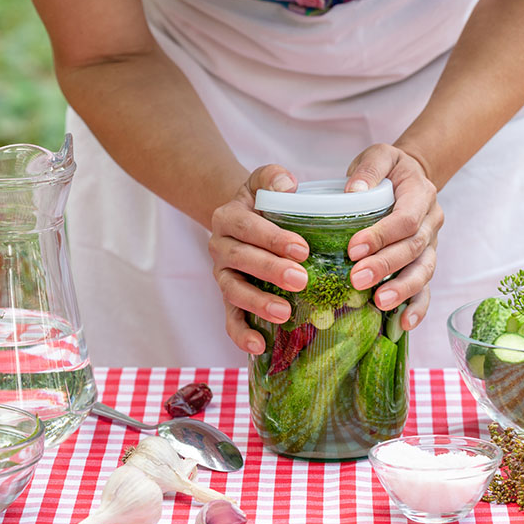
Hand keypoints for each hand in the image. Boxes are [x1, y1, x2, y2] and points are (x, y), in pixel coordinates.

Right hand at [209, 165, 310, 354]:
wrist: (240, 219)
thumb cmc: (261, 201)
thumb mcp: (263, 180)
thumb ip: (273, 177)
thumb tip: (289, 185)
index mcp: (228, 217)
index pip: (247, 226)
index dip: (272, 238)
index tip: (302, 249)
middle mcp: (220, 247)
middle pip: (240, 260)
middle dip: (270, 270)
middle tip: (301, 279)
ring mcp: (223, 275)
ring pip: (233, 291)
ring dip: (257, 302)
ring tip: (283, 312)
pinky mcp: (228, 299)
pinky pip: (230, 318)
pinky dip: (241, 334)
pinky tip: (259, 346)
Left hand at [344, 143, 442, 332]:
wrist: (410, 177)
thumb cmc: (389, 169)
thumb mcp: (379, 155)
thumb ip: (369, 169)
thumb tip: (353, 190)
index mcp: (421, 195)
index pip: (406, 219)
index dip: (382, 235)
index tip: (353, 247)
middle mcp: (432, 222)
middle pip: (414, 249)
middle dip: (385, 266)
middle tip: (357, 279)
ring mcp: (431, 245)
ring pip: (423, 271)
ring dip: (402, 290)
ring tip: (379, 303)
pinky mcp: (424, 263)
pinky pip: (426, 288)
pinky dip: (417, 308)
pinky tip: (404, 325)